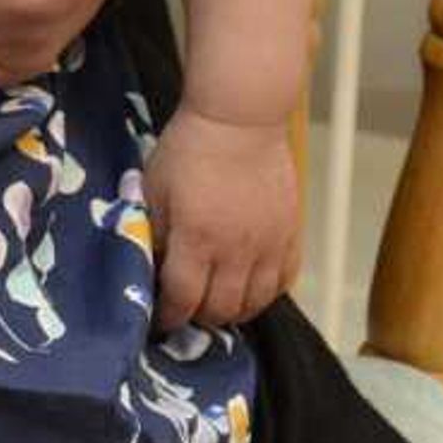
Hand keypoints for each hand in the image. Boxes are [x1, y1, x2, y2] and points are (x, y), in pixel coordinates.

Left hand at [143, 112, 299, 332]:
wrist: (239, 121)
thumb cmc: (189, 150)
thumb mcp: (154, 191)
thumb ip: (153, 234)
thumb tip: (151, 268)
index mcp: (196, 239)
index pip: (183, 298)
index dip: (169, 317)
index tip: (160, 320)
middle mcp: (236, 250)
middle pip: (221, 308)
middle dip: (198, 317)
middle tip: (187, 312)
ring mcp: (268, 245)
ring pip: (256, 302)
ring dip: (234, 311)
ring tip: (217, 305)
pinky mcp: (291, 234)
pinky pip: (284, 281)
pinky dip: (266, 294)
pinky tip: (250, 290)